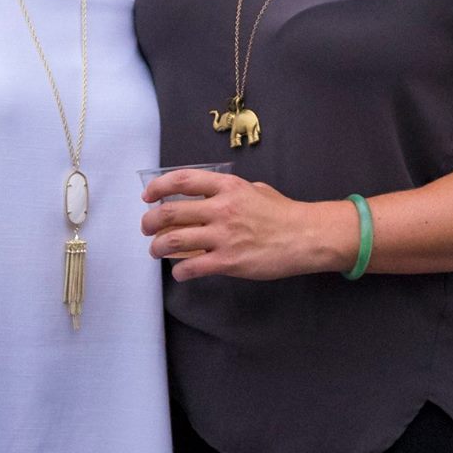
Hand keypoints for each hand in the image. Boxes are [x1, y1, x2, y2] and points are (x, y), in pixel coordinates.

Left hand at [140, 170, 350, 281]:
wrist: (305, 237)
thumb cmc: (283, 213)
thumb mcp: (257, 190)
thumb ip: (232, 192)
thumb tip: (213, 196)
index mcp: (228, 188)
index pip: (183, 181)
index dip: (159, 187)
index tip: (148, 196)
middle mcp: (222, 209)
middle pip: (170, 212)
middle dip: (150, 221)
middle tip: (147, 228)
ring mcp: (224, 236)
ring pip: (173, 240)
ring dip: (157, 247)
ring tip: (157, 250)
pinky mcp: (228, 261)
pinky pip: (191, 267)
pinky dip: (180, 271)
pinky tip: (181, 272)